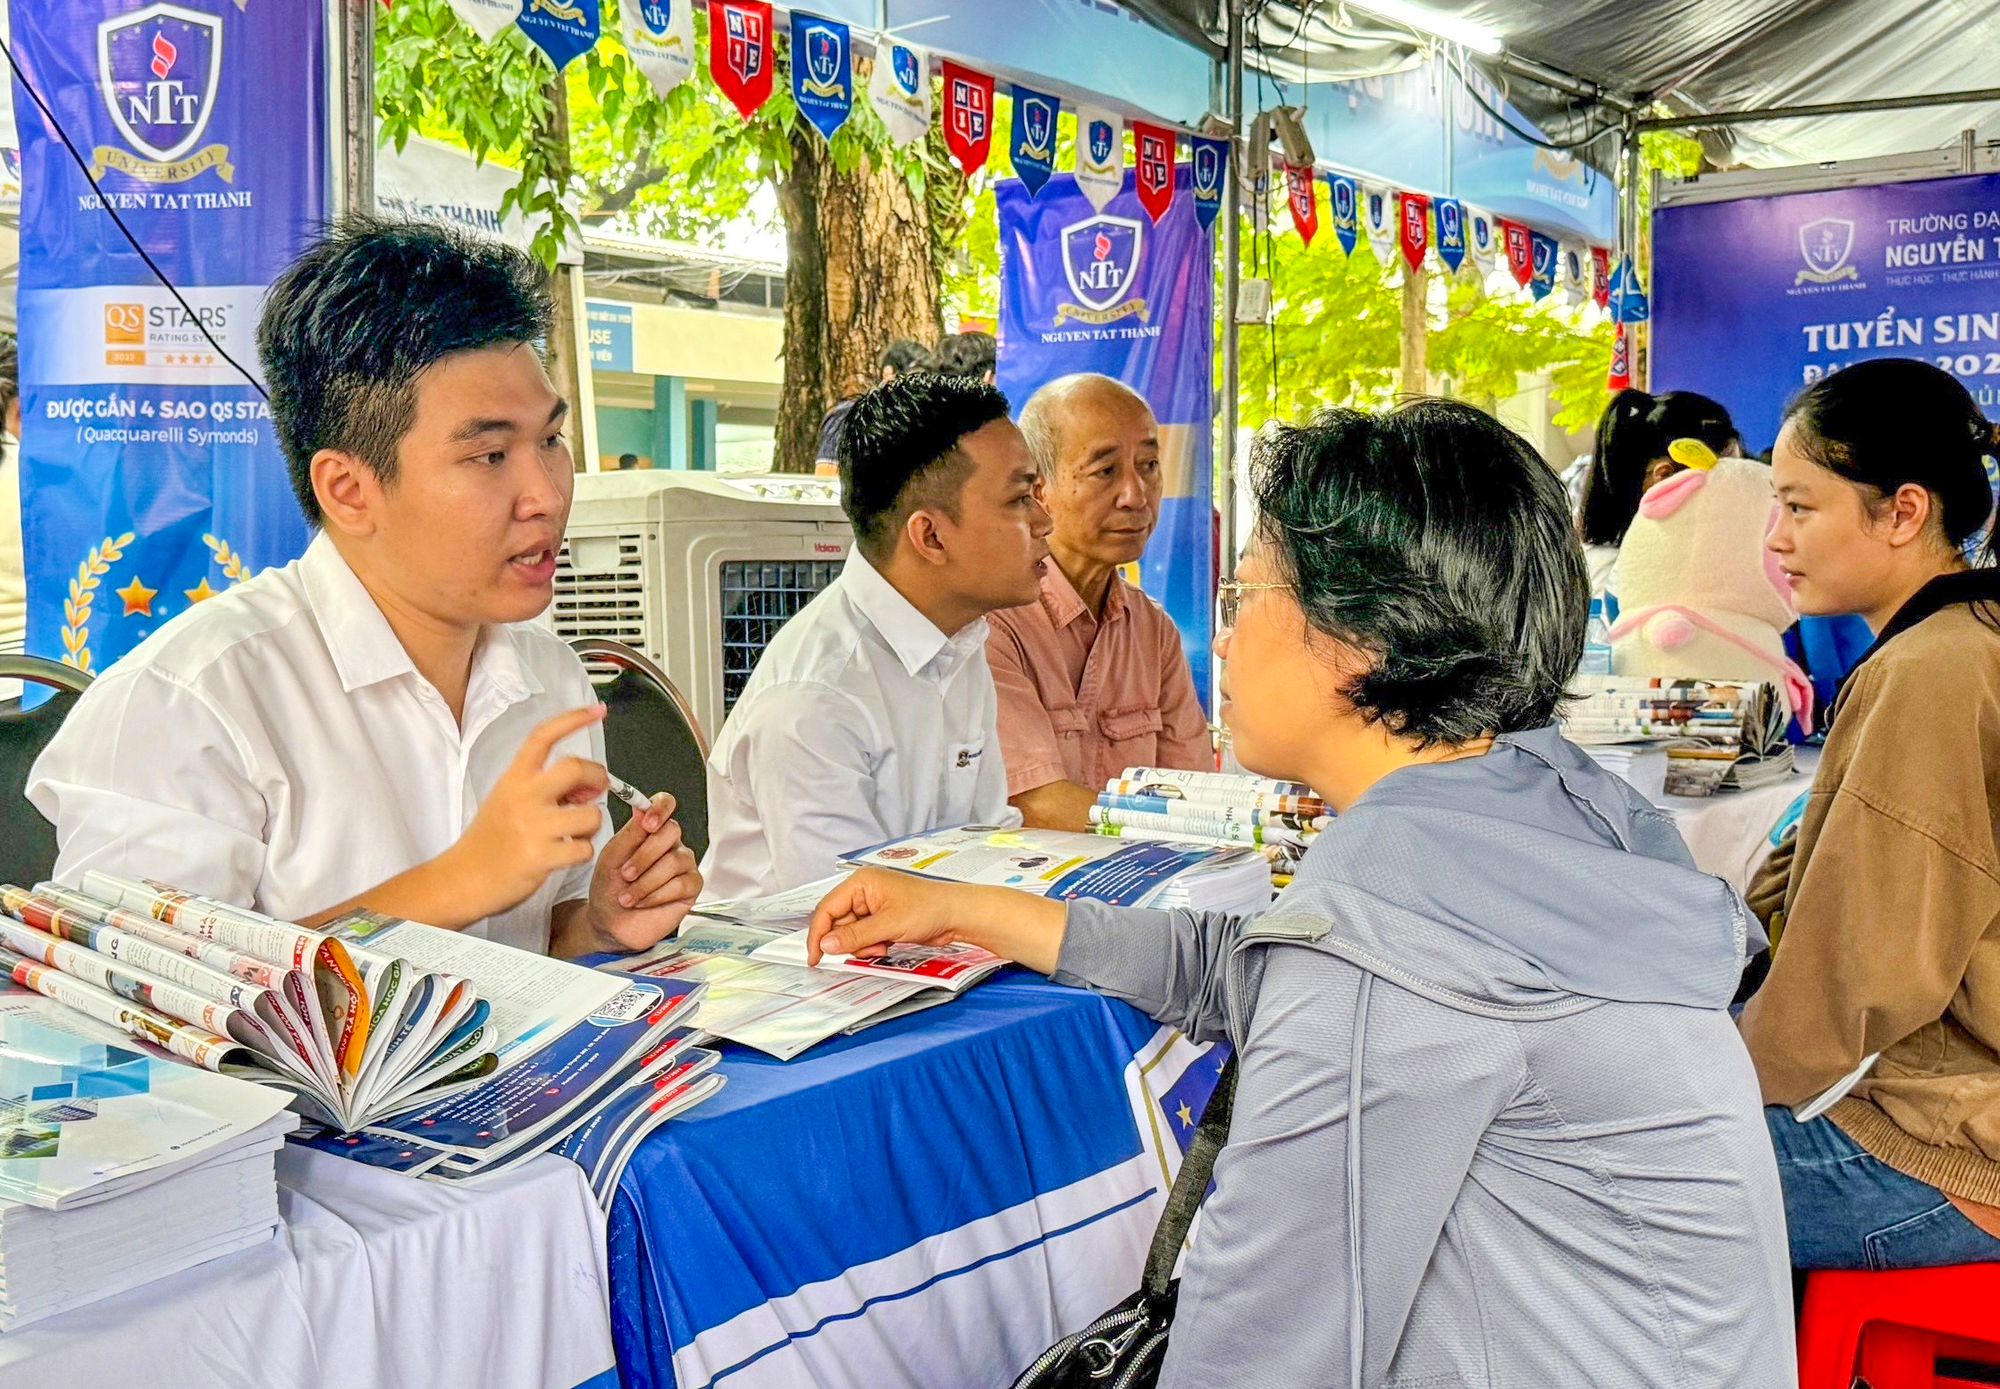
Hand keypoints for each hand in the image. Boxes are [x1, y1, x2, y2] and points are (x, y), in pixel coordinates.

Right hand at [439, 705, 608, 923]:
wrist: (462, 878)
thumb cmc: (490, 839)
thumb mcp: (509, 799)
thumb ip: (545, 786)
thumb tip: (589, 784)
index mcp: (514, 778)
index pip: (543, 736)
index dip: (573, 719)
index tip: (598, 711)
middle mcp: (522, 796)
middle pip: (575, 767)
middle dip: (598, 776)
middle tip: (594, 791)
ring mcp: (532, 826)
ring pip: (591, 814)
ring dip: (591, 824)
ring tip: (572, 833)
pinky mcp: (540, 856)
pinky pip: (584, 848)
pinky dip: (581, 852)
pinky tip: (564, 855)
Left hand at [584, 791, 701, 952]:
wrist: (609, 923)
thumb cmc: (608, 889)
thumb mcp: (611, 858)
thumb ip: (629, 834)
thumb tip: (642, 809)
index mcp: (648, 831)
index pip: (664, 805)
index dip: (660, 809)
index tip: (647, 824)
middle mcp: (669, 844)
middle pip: (671, 832)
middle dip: (644, 856)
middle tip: (626, 873)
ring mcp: (682, 865)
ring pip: (675, 861)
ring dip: (646, 882)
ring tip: (628, 896)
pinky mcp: (691, 887)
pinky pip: (681, 884)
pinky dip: (657, 895)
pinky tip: (643, 902)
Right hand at [809, 869, 1067, 973]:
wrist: (957, 915)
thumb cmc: (928, 910)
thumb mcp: (888, 925)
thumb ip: (854, 936)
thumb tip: (826, 945)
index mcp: (860, 882)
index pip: (827, 909)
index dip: (818, 934)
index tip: (815, 957)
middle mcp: (863, 891)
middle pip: (837, 923)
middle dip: (850, 942)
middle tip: (870, 950)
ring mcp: (872, 905)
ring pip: (850, 933)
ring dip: (863, 946)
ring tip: (884, 946)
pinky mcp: (882, 917)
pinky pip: (864, 936)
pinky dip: (872, 945)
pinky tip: (888, 944)